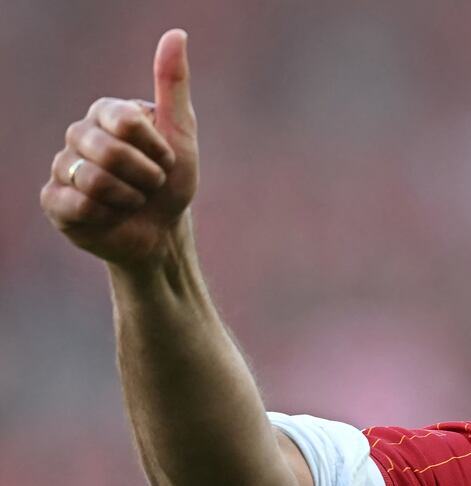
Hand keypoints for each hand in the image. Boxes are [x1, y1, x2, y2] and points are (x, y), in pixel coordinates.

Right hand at [40, 29, 198, 267]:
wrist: (163, 231)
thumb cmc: (172, 181)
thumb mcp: (181, 133)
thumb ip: (173, 85)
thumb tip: (176, 33)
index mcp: (106, 113)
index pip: (124, 120)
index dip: (155, 148)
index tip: (166, 160)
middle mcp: (78, 135)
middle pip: (108, 151)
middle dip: (146, 177)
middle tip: (152, 185)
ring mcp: (62, 168)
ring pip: (93, 180)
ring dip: (129, 198)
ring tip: (134, 201)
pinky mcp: (54, 202)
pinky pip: (78, 205)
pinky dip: (108, 216)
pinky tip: (112, 217)